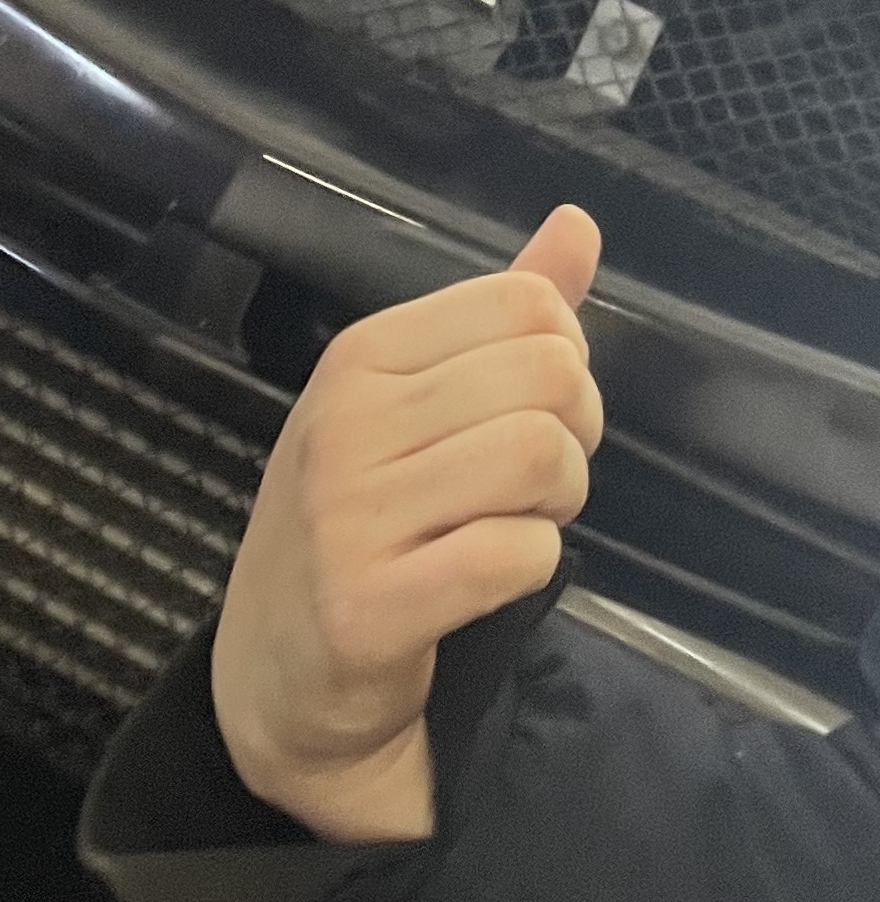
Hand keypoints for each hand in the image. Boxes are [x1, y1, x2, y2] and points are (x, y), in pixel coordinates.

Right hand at [210, 205, 602, 842]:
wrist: (278, 680)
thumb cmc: (363, 524)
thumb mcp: (416, 403)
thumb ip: (504, 313)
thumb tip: (579, 221)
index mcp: (363, 355)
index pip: (528, 304)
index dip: (565, 360)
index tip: (526, 414)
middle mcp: (347, 422)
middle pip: (550, 376)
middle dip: (574, 434)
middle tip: (529, 484)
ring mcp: (349, 515)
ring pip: (541, 455)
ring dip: (558, 502)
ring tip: (513, 525)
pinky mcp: (368, 607)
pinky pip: (515, 553)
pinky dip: (534, 565)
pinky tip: (492, 579)